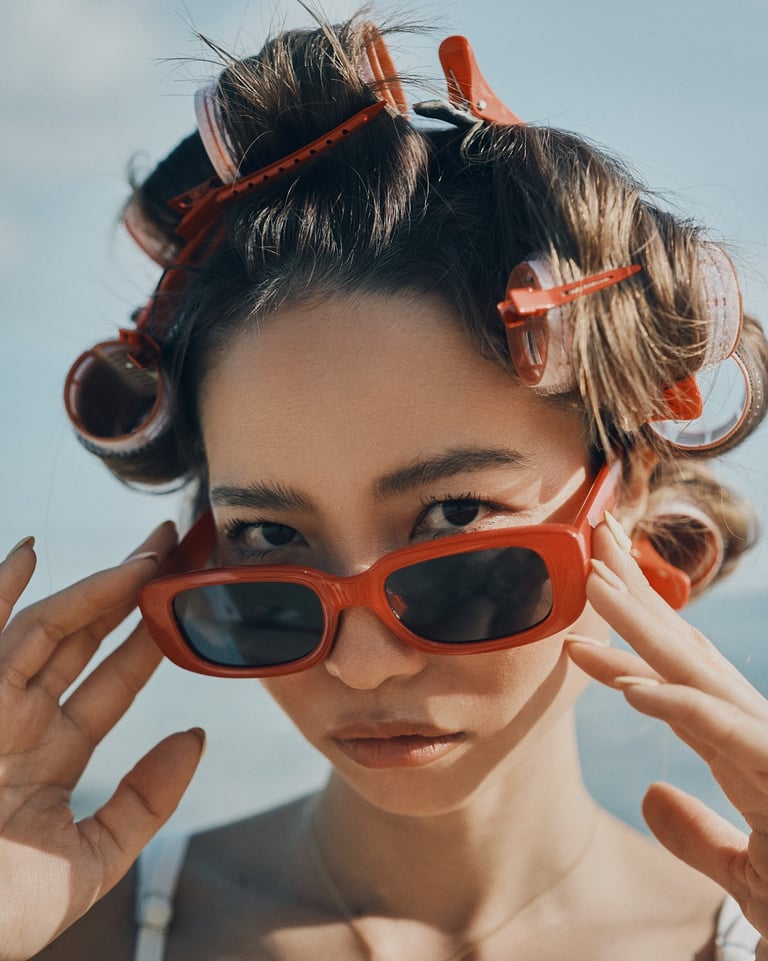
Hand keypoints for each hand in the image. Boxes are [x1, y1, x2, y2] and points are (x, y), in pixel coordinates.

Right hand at [0, 527, 204, 960]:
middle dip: (130, 592)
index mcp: (50, 755)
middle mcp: (18, 721)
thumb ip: (146, 799)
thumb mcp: (92, 860)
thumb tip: (196, 737)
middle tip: (175, 545)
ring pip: (49, 629)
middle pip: (85, 639)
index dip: (149, 638)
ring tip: (150, 548)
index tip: (185, 602)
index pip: (112, 681)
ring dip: (97, 585)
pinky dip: (0, 593)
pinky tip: (27, 554)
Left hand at [566, 518, 767, 945]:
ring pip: (694, 672)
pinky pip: (721, 731)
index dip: (633, 629)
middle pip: (683, 649)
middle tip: (595, 539)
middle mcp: (752, 733)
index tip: (588, 595)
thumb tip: (650, 796)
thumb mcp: (741, 870)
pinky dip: (678, 705)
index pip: (676, 673)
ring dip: (641, 625)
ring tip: (593, 583)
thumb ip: (694, 833)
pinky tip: (630, 687)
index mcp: (739, 746)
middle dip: (637, 593)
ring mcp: (767, 748)